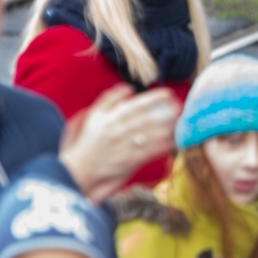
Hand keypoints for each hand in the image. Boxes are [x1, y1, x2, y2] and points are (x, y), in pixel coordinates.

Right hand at [60, 84, 179, 201]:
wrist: (78, 169)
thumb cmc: (87, 141)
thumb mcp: (92, 116)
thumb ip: (109, 99)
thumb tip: (128, 88)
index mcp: (109, 118)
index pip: (136, 105)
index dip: (154, 98)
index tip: (168, 93)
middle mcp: (117, 131)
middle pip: (147, 119)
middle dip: (166, 112)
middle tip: (180, 107)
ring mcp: (123, 147)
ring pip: (151, 135)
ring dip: (168, 127)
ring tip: (180, 121)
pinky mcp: (128, 162)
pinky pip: (149, 152)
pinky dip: (162, 146)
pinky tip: (173, 140)